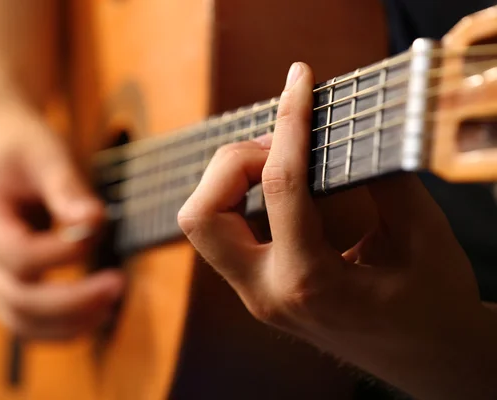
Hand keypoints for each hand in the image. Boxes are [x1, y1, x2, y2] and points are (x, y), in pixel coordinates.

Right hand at [0, 102, 124, 339]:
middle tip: (118, 283)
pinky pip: (27, 321)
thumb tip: (95, 221)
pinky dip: (60, 327)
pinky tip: (96, 314)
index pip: (19, 255)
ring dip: (69, 322)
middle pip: (18, 299)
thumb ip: (68, 189)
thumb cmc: (22, 147)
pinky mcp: (4, 283)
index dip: (62, 254)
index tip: (99, 232)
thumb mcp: (46, 154)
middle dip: (73, 300)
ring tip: (112, 304)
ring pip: (20, 321)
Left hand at [178, 62, 496, 398]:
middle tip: (283, 145)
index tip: (299, 81)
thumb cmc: (434, 308)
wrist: (429, 361)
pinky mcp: (257, 289)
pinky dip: (238, 197)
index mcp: (310, 283)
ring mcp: (255, 295)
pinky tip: (276, 182)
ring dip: (229, 180)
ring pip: (201, 224)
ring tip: (279, 160)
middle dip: (234, 162)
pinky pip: (222, 232)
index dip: (289, 122)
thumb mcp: (423, 239)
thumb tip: (349, 129)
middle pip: (201, 215)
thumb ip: (385, 180)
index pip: (281, 186)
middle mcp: (266, 293)